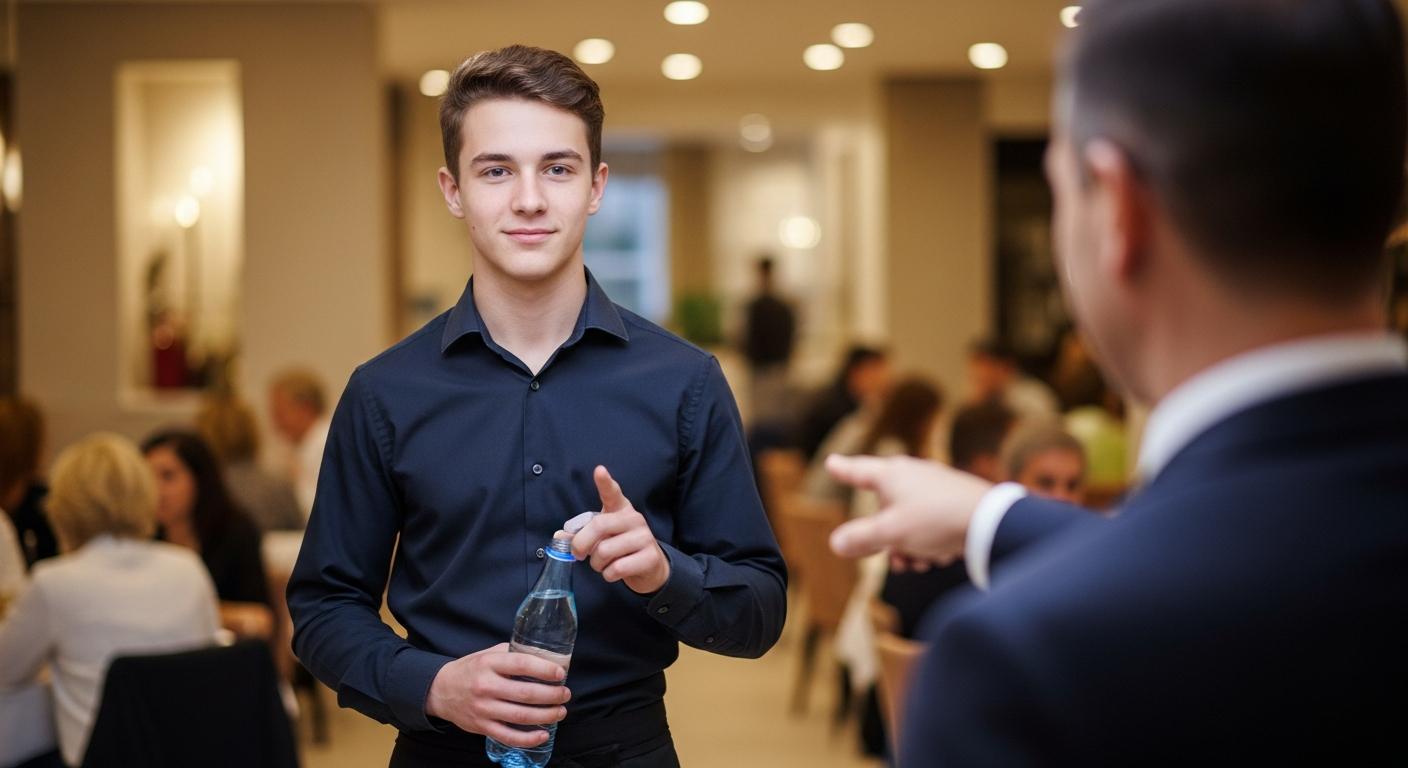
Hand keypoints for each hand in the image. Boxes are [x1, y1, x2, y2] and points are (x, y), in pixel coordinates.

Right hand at [424, 643, 570, 746]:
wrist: (440, 691)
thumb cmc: (469, 670)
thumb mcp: (487, 654)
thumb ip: (512, 654)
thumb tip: (543, 656)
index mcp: (489, 663)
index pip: (522, 664)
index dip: (544, 669)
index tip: (560, 673)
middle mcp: (486, 686)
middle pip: (526, 693)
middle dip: (552, 695)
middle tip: (565, 694)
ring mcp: (483, 708)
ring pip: (521, 716)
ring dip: (546, 715)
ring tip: (560, 712)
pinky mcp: (481, 726)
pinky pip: (508, 736)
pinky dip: (528, 738)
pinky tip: (543, 734)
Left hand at [570, 466, 670, 594]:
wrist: (650, 567)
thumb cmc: (620, 548)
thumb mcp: (601, 538)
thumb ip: (580, 536)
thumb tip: (559, 538)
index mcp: (620, 509)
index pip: (612, 493)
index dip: (605, 483)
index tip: (599, 471)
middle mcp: (634, 519)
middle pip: (599, 526)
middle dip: (581, 544)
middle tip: (578, 554)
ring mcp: (645, 537)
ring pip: (605, 551)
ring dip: (596, 564)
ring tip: (603, 564)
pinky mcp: (650, 557)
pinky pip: (616, 568)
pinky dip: (608, 575)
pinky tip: (614, 572)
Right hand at [825, 454, 992, 567]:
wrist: (990, 522)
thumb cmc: (935, 520)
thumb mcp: (890, 534)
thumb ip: (860, 539)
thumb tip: (836, 543)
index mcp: (892, 474)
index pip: (858, 471)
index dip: (842, 470)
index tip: (831, 463)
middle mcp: (912, 475)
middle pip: (884, 508)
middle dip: (884, 539)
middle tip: (894, 558)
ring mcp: (934, 488)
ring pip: (907, 520)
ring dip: (907, 546)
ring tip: (917, 563)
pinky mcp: (954, 502)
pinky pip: (929, 524)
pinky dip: (927, 542)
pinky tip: (937, 558)